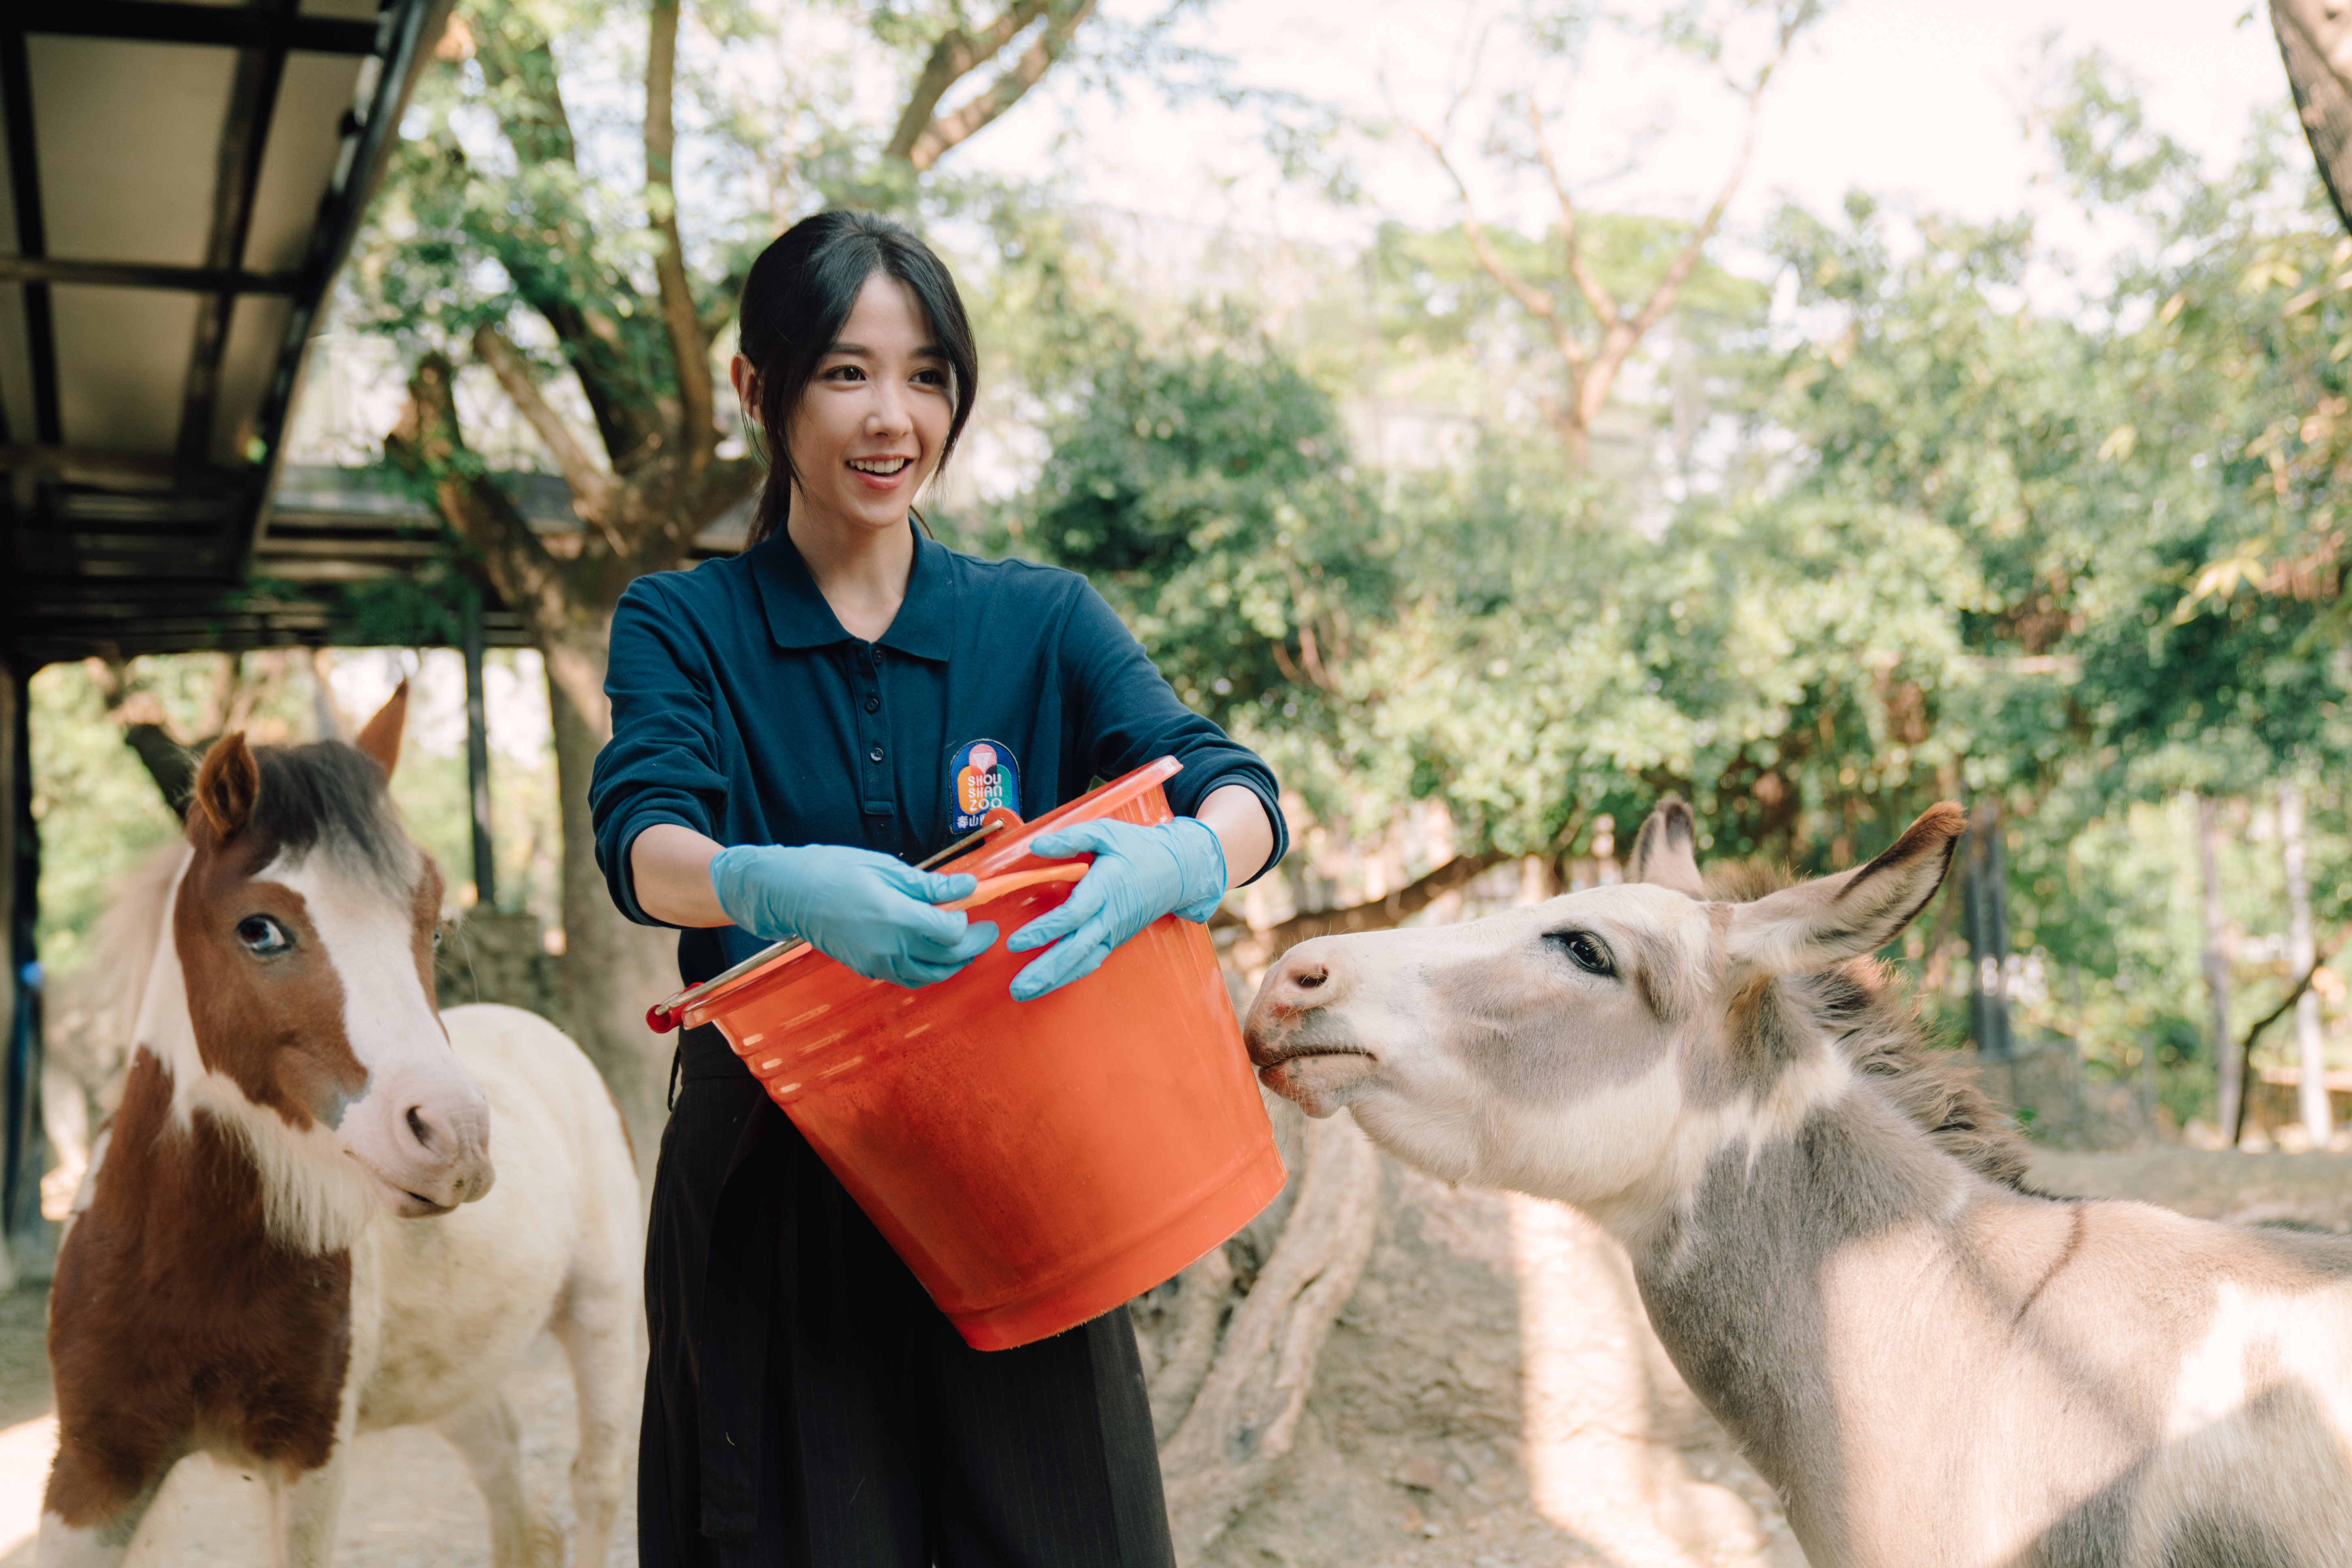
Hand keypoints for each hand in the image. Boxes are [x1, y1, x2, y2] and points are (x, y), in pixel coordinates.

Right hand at [709, 843, 996, 987]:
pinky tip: (934, 956)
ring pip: (930, 976)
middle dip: (973, 946)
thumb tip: (968, 886)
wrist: (791, 892)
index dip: (972, 924)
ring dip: (954, 964)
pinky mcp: (867, 969)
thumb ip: (931, 885)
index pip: (952, 932)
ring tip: (965, 946)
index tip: (980, 911)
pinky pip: (908, 979)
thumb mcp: (888, 868)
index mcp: (896, 917)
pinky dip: (928, 971)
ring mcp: (877, 963)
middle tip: (986, 931)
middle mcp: (889, 947)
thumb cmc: (835, 871)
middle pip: (947, 958)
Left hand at [1004, 817, 1225, 1001]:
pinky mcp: (1115, 939)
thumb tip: (1036, 846)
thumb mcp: (1106, 832)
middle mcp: (1110, 916)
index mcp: (1106, 887)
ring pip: (1083, 961)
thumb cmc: (1138, 848)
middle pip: (1076, 948)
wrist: (1177, 870)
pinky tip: (1050, 985)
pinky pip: (1092, 961)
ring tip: (1025, 993)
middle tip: (1017, 987)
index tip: (1016, 942)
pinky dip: (1071, 975)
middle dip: (1045, 969)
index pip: (1074, 914)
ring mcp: (1114, 932)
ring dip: (1053, 979)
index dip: (1045, 930)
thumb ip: (1071, 839)